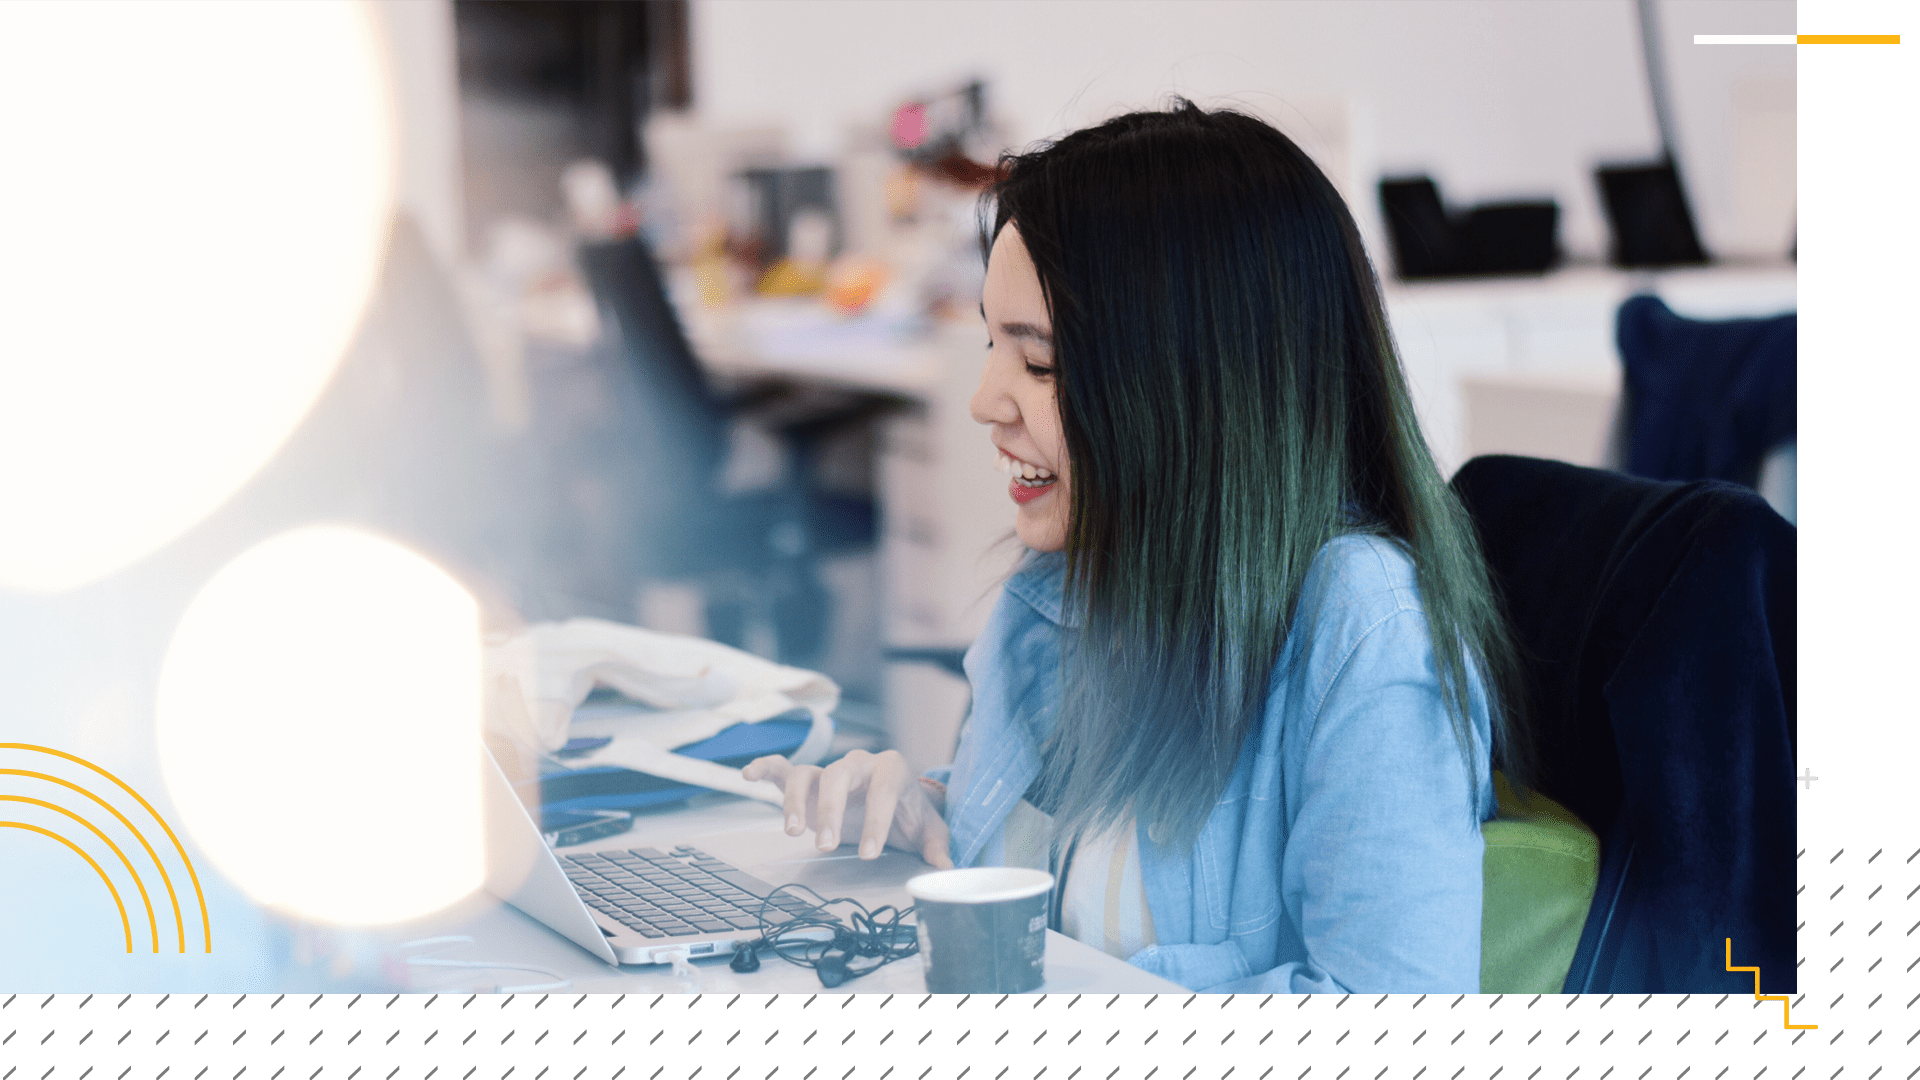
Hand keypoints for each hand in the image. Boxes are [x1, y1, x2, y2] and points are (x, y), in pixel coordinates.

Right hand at [741, 749, 953, 868]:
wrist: (897, 800)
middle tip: (825, 845)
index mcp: (892, 770)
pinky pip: (783, 768)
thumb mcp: (930, 829)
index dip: (876, 822)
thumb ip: (938, 847)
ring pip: (808, 774)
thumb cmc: (911, 813)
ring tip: (792, 831)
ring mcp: (831, 770)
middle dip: (831, 810)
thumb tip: (946, 869)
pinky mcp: (809, 779)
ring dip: (796, 801)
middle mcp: (859, 764)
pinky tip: (749, 776)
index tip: (869, 854)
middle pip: (840, 775)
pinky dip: (765, 768)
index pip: (883, 791)